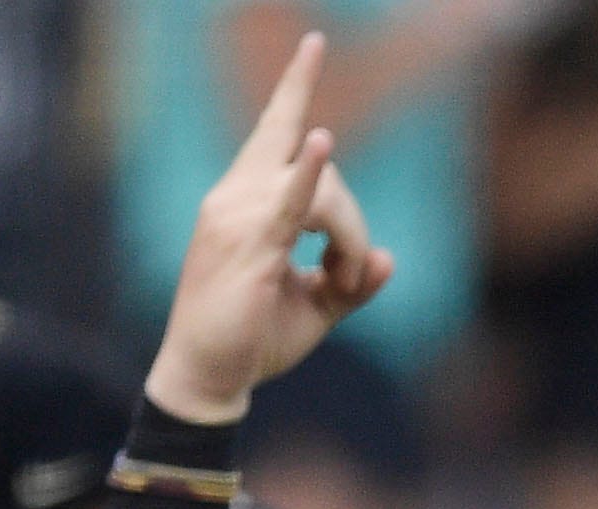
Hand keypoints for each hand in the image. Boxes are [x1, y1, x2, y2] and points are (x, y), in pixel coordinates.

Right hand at [150, 32, 393, 424]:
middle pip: (316, 163)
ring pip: (324, 192)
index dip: (296, 85)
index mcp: (244, 198)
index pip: (274, 129)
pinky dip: (307, 174)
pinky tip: (321, 143)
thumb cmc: (252, 339)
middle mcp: (235, 194)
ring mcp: (237, 214)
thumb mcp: (315, 307)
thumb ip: (352, 281)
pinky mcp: (250, 242)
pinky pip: (291, 202)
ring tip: (341, 282)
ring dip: (350, 239)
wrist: (208, 376)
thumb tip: (389, 260)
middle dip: (350, 218)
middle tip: (349, 274)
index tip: (315, 42)